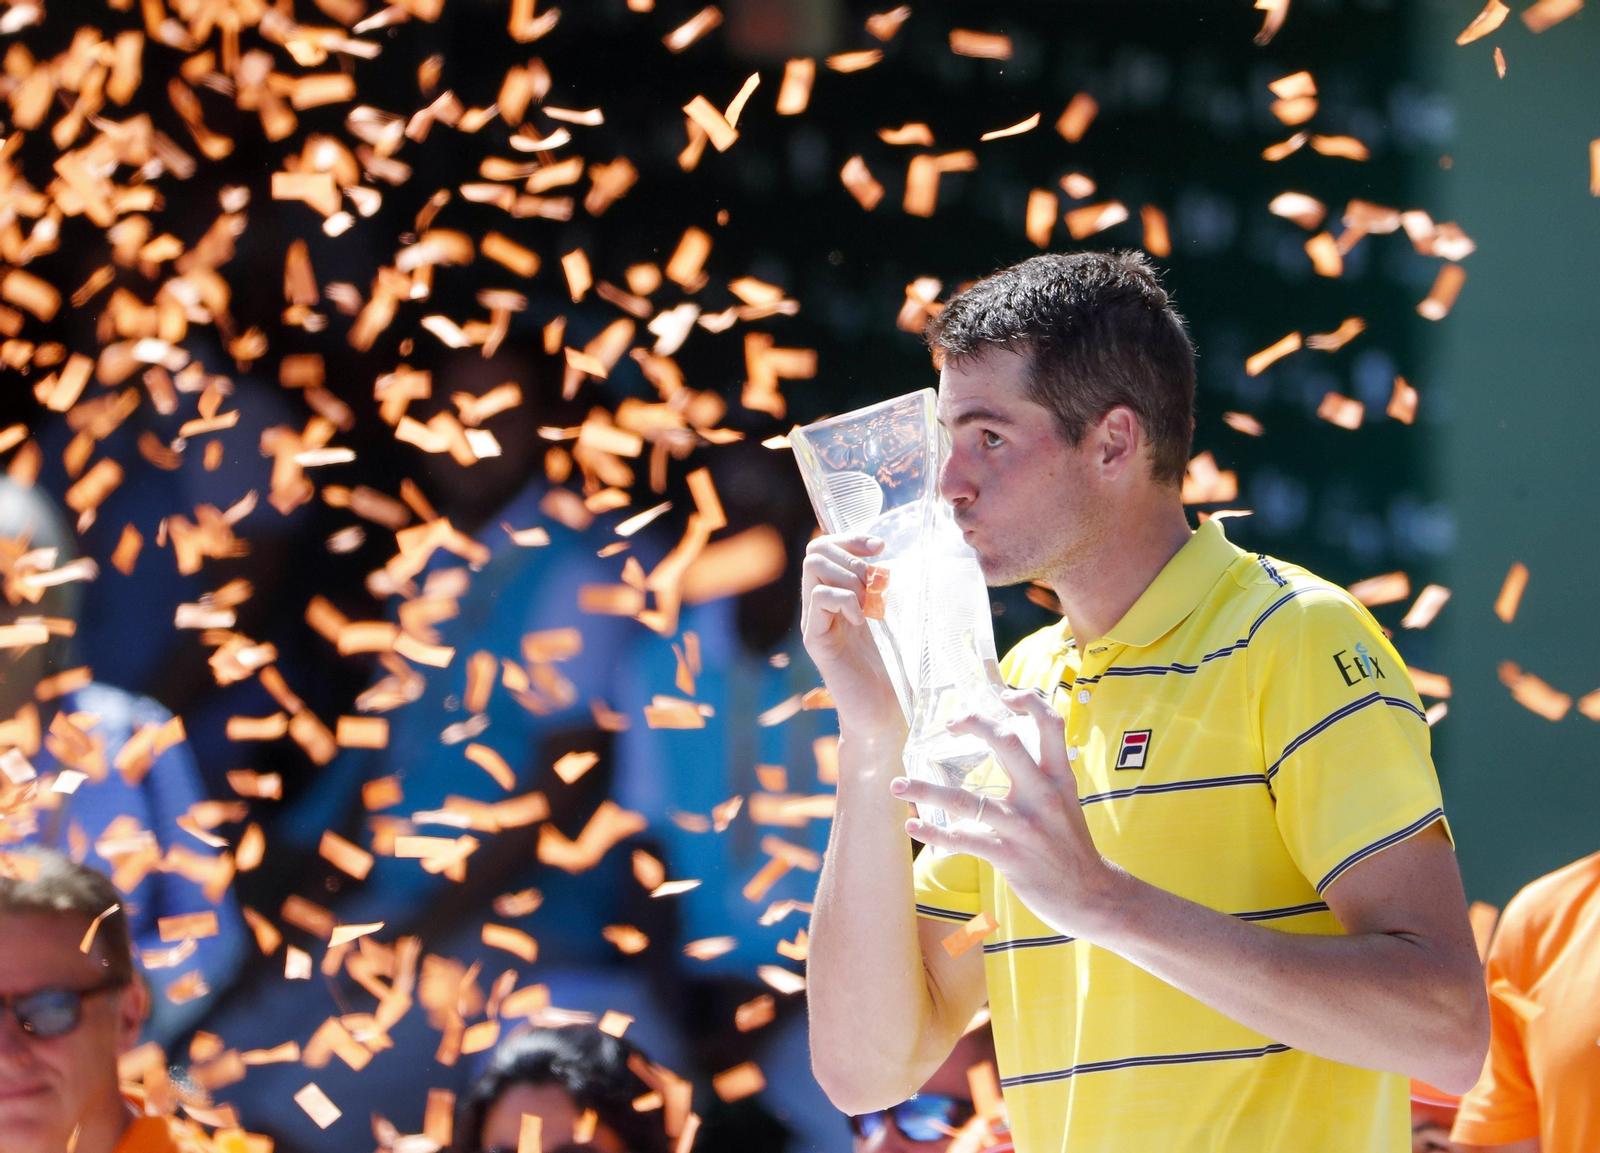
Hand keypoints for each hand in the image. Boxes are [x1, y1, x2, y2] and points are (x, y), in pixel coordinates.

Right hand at [800, 533, 902, 737]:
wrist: (888, 714)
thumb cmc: (898, 671)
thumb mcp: (899, 620)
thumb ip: (889, 590)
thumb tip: (898, 558)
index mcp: (839, 596)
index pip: (827, 547)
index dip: (851, 538)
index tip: (880, 547)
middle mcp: (822, 606)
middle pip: (815, 551)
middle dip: (850, 556)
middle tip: (875, 584)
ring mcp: (816, 622)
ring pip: (813, 567)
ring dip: (849, 575)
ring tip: (870, 602)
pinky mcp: (816, 640)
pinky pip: (819, 597)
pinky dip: (845, 598)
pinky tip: (863, 619)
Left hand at [890, 689, 1125, 939]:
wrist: (1094, 897)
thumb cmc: (1071, 846)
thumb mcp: (1065, 801)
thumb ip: (1040, 776)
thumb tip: (1009, 748)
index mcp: (1059, 778)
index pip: (1051, 724)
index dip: (1028, 701)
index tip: (1003, 695)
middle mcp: (1043, 795)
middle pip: (1007, 743)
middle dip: (974, 724)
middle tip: (948, 722)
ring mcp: (1024, 826)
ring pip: (966, 800)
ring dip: (925, 790)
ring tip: (896, 785)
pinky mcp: (1009, 856)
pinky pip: (962, 841)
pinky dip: (932, 833)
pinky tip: (912, 826)